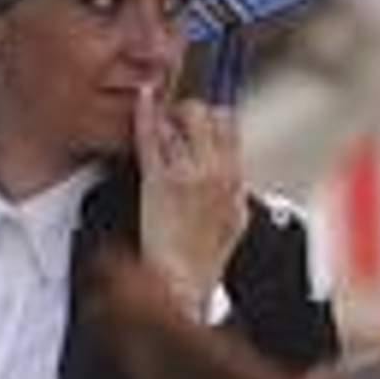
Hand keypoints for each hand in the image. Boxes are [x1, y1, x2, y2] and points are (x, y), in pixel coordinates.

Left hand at [134, 85, 246, 317]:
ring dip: (168, 115)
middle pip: (207, 114)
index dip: (213, 116)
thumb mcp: (235, 221)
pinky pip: (152, 136)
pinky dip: (146, 113)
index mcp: (234, 178)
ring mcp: (186, 172)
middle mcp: (215, 169)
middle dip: (190, 110)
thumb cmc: (205, 257)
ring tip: (158, 117)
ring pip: (180, 120)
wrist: (181, 279)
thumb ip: (235, 189)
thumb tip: (235, 169)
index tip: (201, 116)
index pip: (229, 126)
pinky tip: (144, 99)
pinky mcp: (158, 179)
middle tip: (175, 117)